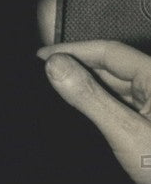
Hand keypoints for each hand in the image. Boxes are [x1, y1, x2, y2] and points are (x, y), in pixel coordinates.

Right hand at [37, 40, 150, 183]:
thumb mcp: (124, 131)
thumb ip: (89, 97)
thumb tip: (55, 66)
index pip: (110, 52)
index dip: (74, 50)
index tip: (42, 56)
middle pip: (111, 70)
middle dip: (78, 71)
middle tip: (42, 78)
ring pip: (113, 91)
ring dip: (86, 93)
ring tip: (54, 96)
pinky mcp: (147, 132)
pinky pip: (118, 111)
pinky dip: (97, 111)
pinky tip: (77, 118)